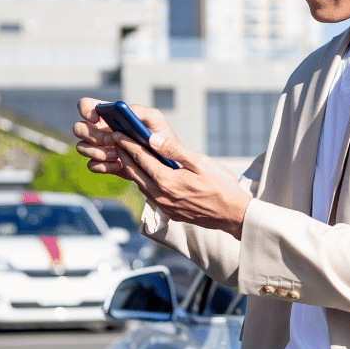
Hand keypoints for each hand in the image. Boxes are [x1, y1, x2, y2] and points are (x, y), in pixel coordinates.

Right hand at [73, 98, 177, 176]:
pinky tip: (119, 165)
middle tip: (112, 140)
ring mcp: (98, 147)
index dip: (85, 109)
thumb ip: (143, 112)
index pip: (86, 105)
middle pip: (78, 128)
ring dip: (98, 151)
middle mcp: (99, 129)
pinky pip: (91, 165)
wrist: (164, 161)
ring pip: (81, 147)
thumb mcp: (156, 120)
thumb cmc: (158, 135)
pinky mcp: (102, 164)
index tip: (96, 118)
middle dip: (93, 135)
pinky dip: (103, 166)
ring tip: (117, 154)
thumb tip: (127, 110)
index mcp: (108, 114)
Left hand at [113, 130, 251, 239]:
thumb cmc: (221, 186)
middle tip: (116, 143)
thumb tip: (153, 138)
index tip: (118, 134)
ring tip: (128, 157)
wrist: (233, 215)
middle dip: (124, 156)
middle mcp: (160, 195)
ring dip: (132, 170)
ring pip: (140, 185)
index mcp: (166, 180)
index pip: (141, 158)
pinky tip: (146, 176)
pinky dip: (143, 182)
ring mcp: (164, 206)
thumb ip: (174, 150)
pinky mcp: (170, 212)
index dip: (128, 144)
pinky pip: (150, 195)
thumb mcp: (200, 162)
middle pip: (135, 172)